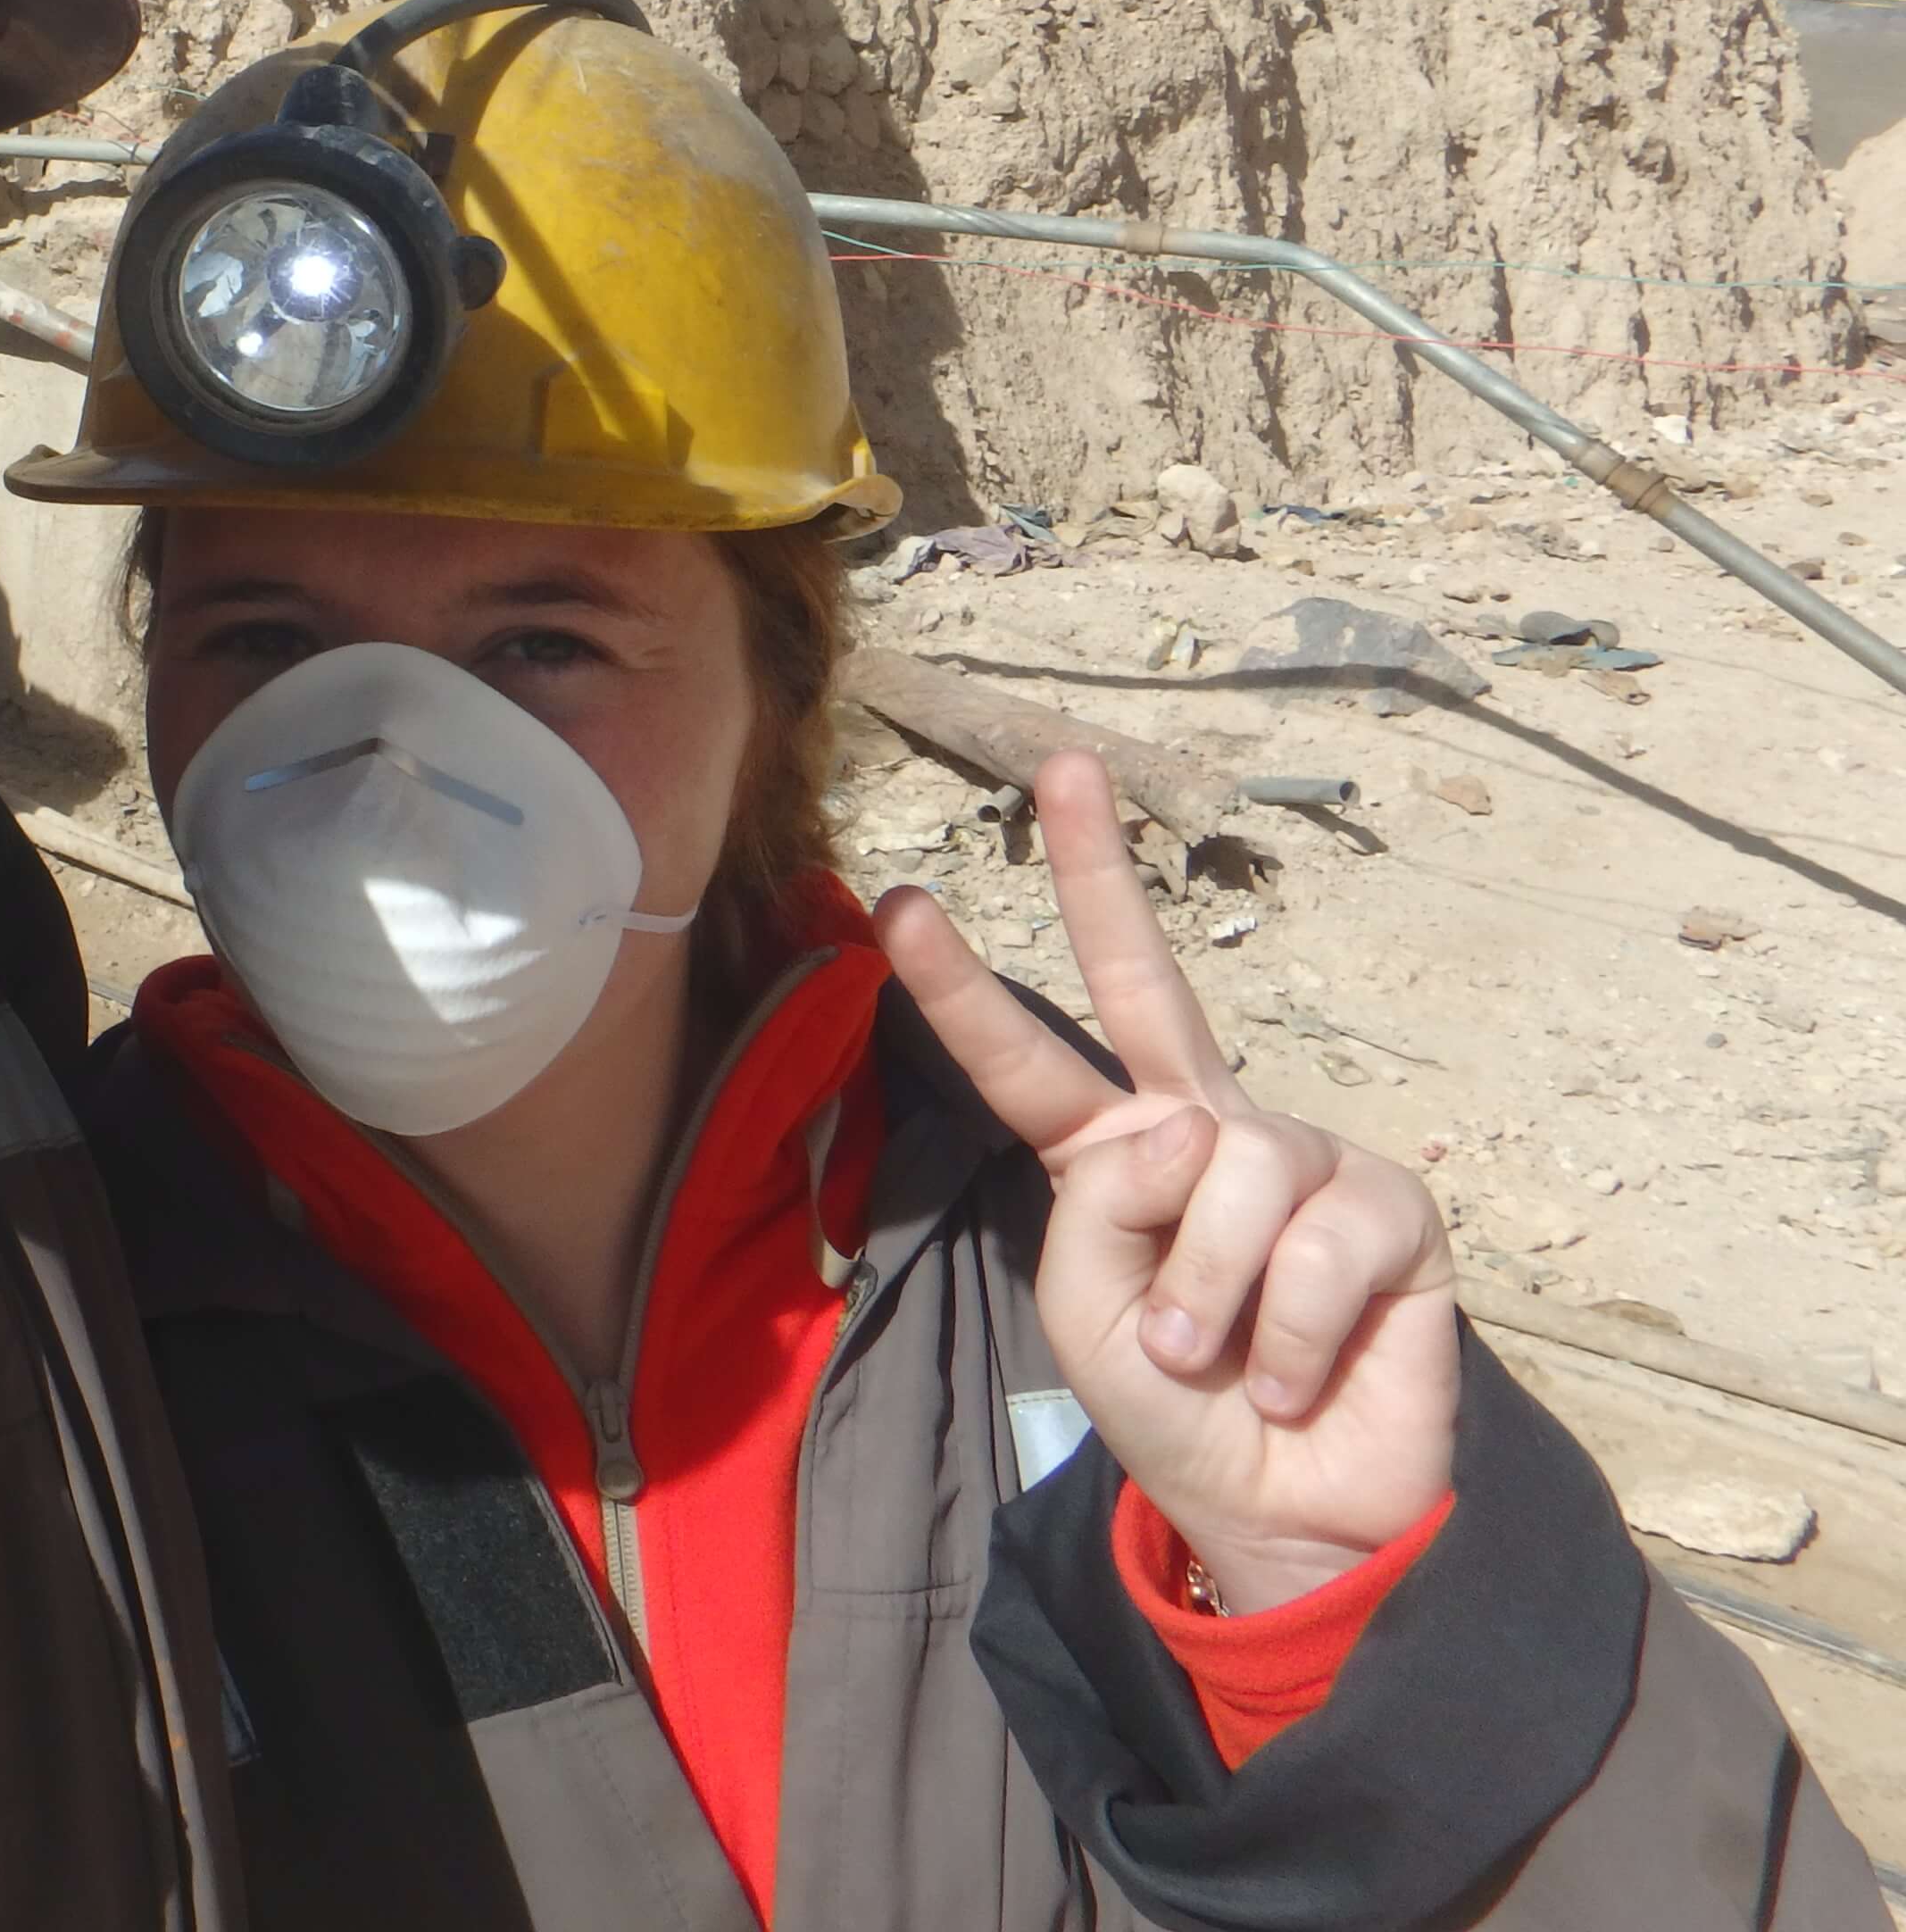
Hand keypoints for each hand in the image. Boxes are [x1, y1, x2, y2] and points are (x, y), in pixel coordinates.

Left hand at [872, 752, 1457, 1610]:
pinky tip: (1294, 1375)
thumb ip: (1103, 1210)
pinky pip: (1315, 1240)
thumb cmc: (1181, 1414)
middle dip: (1098, 872)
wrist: (1293, 1516)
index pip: (1028, 1059)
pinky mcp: (1390, 1208)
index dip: (961, 987)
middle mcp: (1203, 1130)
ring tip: (1216, 1361)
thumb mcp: (1092, 1315)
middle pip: (1148, 984)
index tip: (892, 906)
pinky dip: (1287, 1327)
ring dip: (1208, 1291)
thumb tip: (1187, 1131)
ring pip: (1228, 1170)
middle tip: (1062, 766)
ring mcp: (1300, 1157)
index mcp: (1111, 1156)